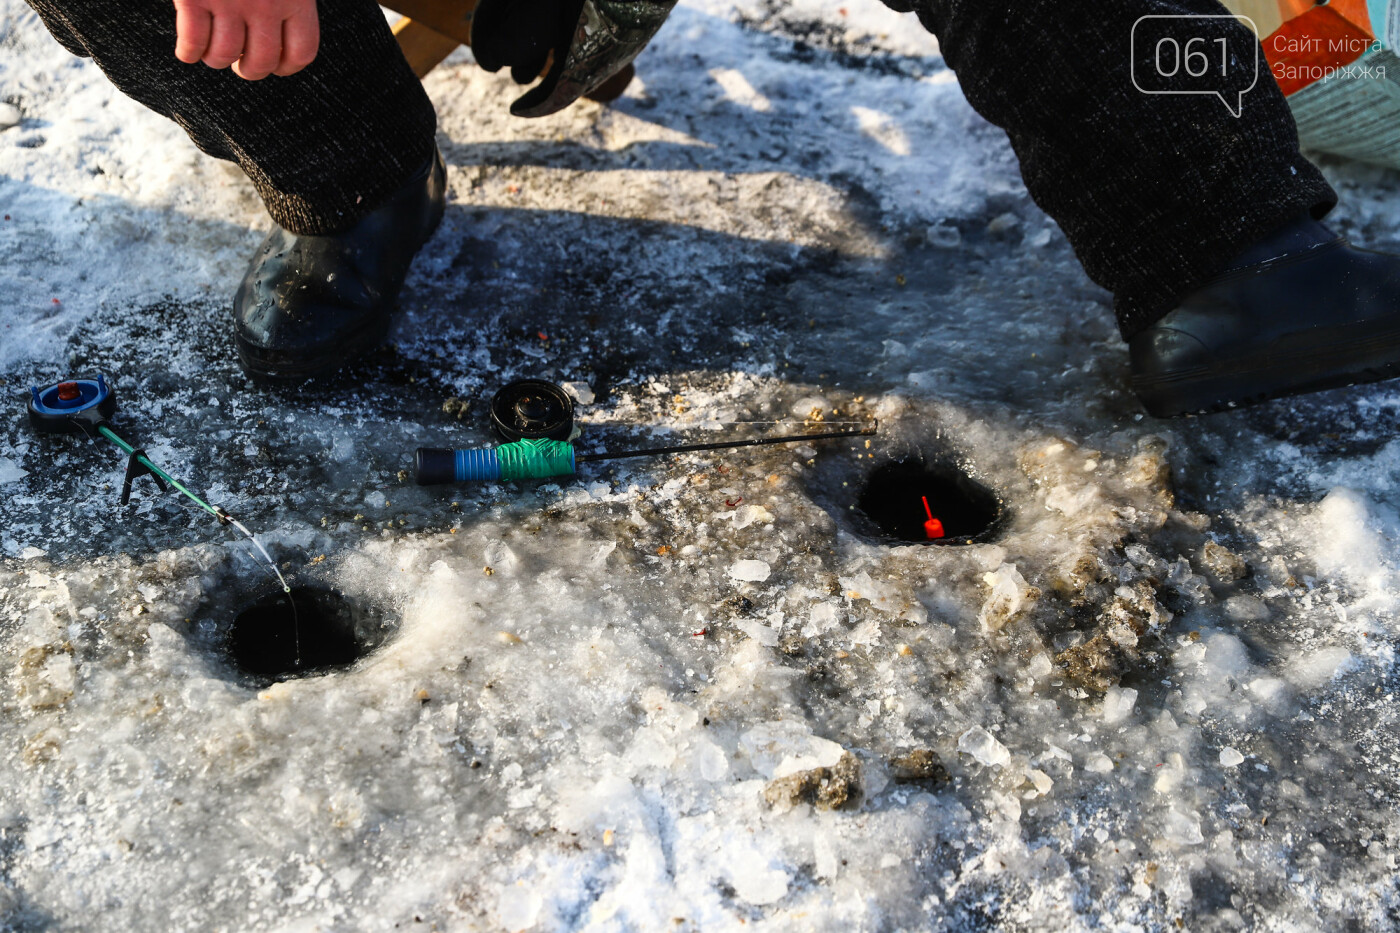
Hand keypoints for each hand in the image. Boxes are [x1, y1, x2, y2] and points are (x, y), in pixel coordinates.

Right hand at [172, 0, 319, 79]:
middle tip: (239, 63)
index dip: (286, 66)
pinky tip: (187, 50)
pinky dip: (188, 52)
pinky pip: (193, 42)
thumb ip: (285, 1)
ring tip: (212, 51)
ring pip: (224, 55)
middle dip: (248, 69)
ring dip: (216, 59)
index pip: (302, 52)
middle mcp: (266, 2)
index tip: (275, 65)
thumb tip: (280, 46)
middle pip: (261, 62)